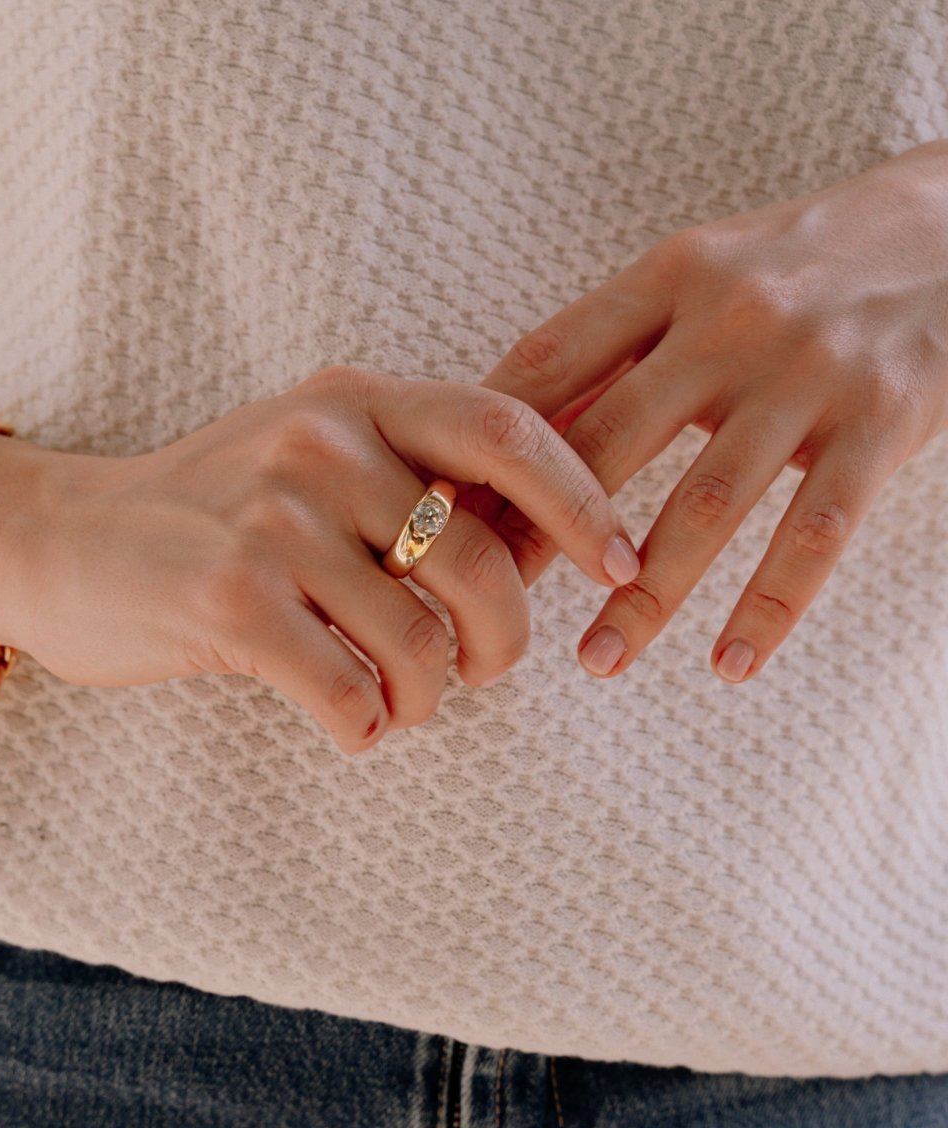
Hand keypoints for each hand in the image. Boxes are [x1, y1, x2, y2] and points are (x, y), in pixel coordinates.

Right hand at [0, 367, 638, 753]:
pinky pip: (350, 691)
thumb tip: (541, 541)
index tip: (620, 563)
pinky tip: (348, 724)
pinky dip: (366, 728)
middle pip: (481, 559)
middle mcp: (319, 444)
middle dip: (508, 639)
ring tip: (402, 703)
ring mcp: (272, 519)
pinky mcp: (230, 599)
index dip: (585, 500)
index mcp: (356, 401)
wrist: (61, 539)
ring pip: (420, 642)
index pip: (508, 431)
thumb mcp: (308, 458)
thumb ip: (407, 477)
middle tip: (488, 672)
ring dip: (430, 698)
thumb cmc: (210, 512)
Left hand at [470, 138, 947, 681]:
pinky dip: (769, 605)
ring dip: (643, 595)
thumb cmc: (799, 264)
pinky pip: (815, 531)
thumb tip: (517, 433)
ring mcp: (809, 373)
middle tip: (495, 603)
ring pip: (705, 504)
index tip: (444, 510)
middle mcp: (731, 320)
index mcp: (671, 277)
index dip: (489, 443)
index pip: (550, 363)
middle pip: (611, 441)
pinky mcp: (881, 422)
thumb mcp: (701, 276)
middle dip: (544, 532)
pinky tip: (729, 664)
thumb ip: (618, 348)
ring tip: (596, 661)